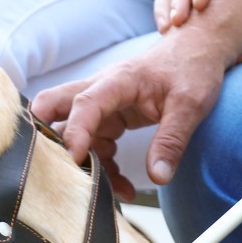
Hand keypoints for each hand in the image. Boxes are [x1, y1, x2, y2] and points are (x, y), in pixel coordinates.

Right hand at [33, 34, 230, 193]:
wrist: (197, 51)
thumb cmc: (192, 69)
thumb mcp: (190, 105)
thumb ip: (172, 140)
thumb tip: (158, 176)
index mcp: (119, 80)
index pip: (85, 103)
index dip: (75, 131)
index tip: (75, 157)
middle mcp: (101, 89)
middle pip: (54, 105)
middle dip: (43, 134)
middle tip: (47, 165)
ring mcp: (102, 104)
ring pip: (74, 134)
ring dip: (86, 163)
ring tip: (113, 191)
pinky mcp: (109, 118)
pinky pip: (95, 145)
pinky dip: (104, 167)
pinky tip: (123, 186)